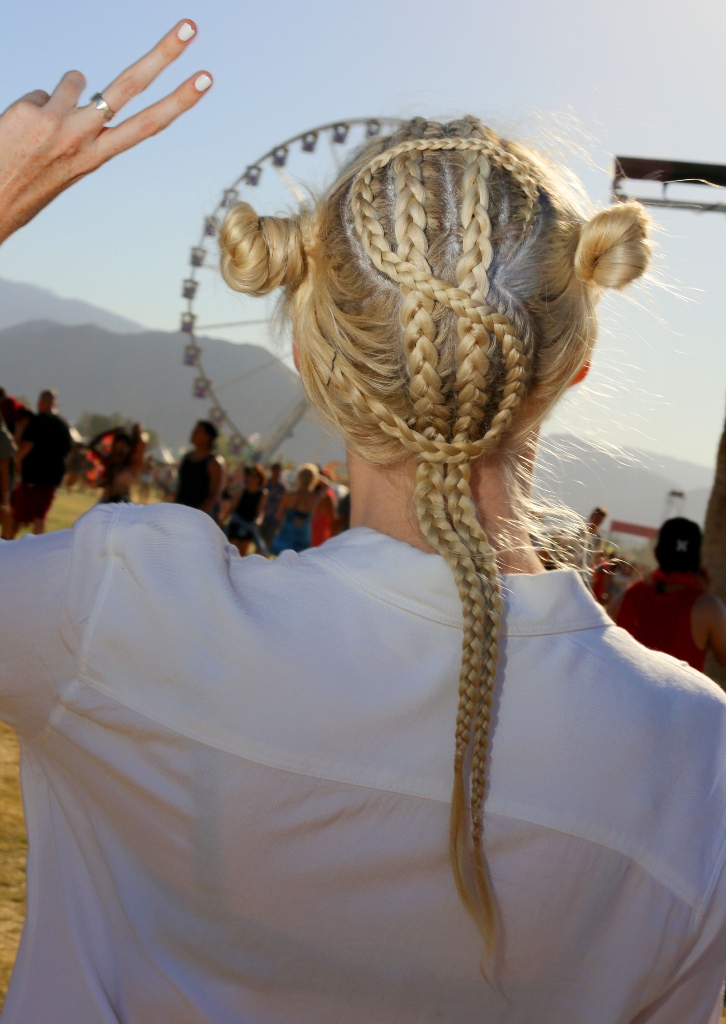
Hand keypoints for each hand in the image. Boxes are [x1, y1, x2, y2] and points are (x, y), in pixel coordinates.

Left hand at [0, 20, 210, 244]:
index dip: (180, 101)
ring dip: (62, 97)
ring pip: (74, 81)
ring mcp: (59, 123)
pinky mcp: (31, 111)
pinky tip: (19, 132)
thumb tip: (81, 86)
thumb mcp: (67, 166)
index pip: (149, 125)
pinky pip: (38, 94)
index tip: (204, 78)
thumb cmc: (31, 185)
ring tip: (42, 129)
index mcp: (99, 157)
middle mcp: (85, 138)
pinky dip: (31, 108)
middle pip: (132, 86)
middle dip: (163, 54)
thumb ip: (81, 130)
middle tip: (190, 26)